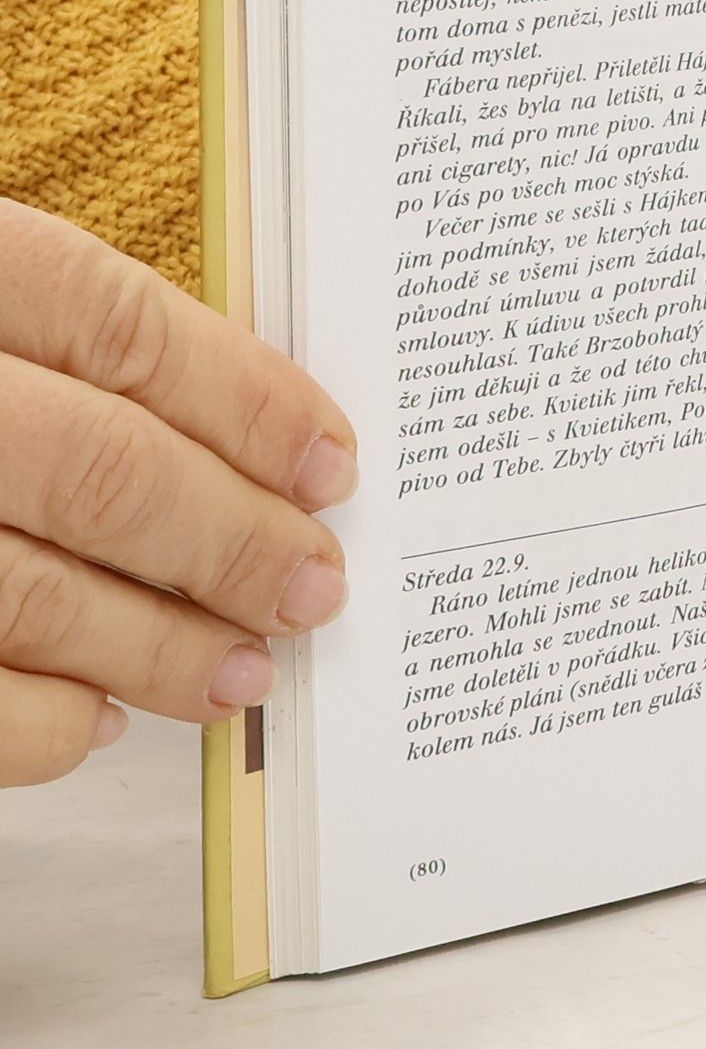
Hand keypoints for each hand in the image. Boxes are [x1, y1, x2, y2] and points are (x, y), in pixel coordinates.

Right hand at [0, 202, 355, 784]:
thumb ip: (54, 351)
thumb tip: (248, 442)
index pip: (119, 327)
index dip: (247, 400)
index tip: (332, 465)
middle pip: (95, 467)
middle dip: (227, 541)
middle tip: (312, 588)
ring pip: (22, 592)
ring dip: (154, 647)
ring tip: (242, 673)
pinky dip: (31, 721)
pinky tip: (91, 720)